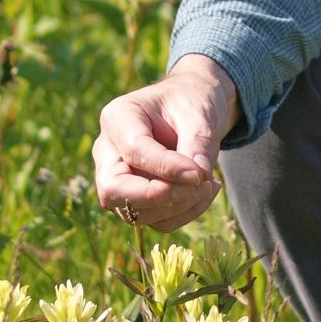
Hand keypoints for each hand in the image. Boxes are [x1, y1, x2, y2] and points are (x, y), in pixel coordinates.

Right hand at [93, 53, 241, 231]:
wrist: (194, 106)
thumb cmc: (191, 101)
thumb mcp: (198, 112)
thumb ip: (197, 141)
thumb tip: (199, 177)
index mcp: (118, 118)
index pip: (133, 151)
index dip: (166, 168)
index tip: (200, 174)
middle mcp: (109, 152)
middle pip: (114, 190)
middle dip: (159, 196)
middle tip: (200, 184)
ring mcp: (119, 179)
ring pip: (136, 212)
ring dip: (179, 206)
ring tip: (210, 182)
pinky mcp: (136, 199)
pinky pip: (156, 220)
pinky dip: (185, 213)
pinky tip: (207, 190)